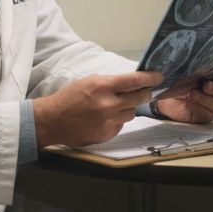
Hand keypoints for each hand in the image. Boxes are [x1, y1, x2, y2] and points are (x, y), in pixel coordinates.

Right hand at [33, 71, 162, 147]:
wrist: (53, 120)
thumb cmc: (70, 97)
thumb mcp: (90, 81)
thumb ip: (111, 82)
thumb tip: (132, 82)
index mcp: (103, 86)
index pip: (135, 81)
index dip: (151, 78)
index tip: (159, 77)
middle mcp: (108, 104)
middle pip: (140, 98)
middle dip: (145, 93)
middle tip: (146, 91)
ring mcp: (108, 121)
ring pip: (131, 112)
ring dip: (127, 108)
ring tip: (113, 106)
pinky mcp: (107, 134)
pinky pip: (121, 125)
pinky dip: (117, 121)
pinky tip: (104, 118)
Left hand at [152, 66, 212, 124]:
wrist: (165, 99)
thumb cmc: (177, 83)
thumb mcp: (186, 74)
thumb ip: (195, 70)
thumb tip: (189, 65)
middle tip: (206, 85)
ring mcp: (212, 105)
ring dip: (205, 98)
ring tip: (191, 94)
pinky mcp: (206, 116)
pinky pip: (209, 112)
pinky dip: (200, 106)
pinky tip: (191, 102)